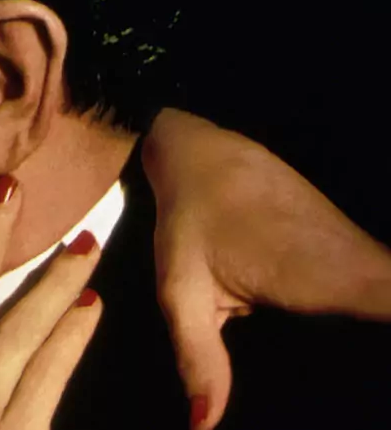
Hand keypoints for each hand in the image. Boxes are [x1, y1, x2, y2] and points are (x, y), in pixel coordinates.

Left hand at [144, 108, 390, 428]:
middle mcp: (361, 264)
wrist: (205, 153)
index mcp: (327, 276)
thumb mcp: (184, 293)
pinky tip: (370, 332)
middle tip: (381, 403)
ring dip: (383, 327)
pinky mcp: (363, 253)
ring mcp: (367, 255)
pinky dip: (381, 306)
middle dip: (388, 344)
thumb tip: (204, 426)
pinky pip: (384, 285)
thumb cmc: (192, 221)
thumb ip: (202, 360)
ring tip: (378, 390)